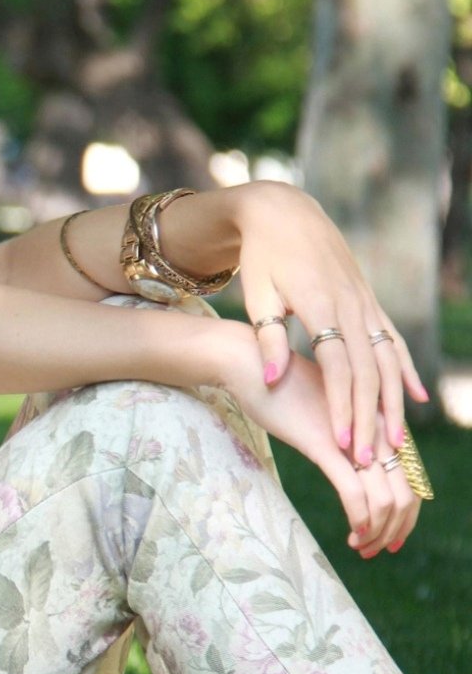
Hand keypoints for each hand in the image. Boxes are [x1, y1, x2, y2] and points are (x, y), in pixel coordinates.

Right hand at [214, 330, 420, 556]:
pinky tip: (354, 533)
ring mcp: (353, 437)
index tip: (389, 534)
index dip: (407, 513)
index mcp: (379, 422)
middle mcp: (376, 430)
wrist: (252, 363)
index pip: (412, 477)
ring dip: (378, 532)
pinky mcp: (326, 446)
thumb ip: (346, 431)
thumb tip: (352, 459)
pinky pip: (355, 491)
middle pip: (407, 493)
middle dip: (397, 530)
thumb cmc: (282, 386)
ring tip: (362, 547)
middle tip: (378, 550)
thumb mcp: (325, 409)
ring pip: (386, 499)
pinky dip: (361, 519)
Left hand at [232, 182, 427, 467]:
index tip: (345, 445)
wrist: (284, 212)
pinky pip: (393, 341)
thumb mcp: (257, 295)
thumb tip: (274, 381)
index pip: (338, 369)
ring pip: (388, 361)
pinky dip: (405, 370)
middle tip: (375, 460)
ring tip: (397, 442)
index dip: (344, 408)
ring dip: (394, 403)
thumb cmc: (263, 257)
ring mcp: (366, 303)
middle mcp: (352, 306)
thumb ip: (268, 339)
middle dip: (372, 419)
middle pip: (369, 372)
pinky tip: (416, 396)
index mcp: (321, 306)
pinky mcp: (369, 301)